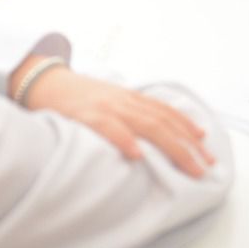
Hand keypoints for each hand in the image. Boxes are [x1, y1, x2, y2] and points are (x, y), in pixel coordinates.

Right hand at [22, 65, 215, 177]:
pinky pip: (109, 128)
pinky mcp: (87, 116)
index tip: (204, 143)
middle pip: (164, 123)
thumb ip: (127, 111)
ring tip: (188, 166)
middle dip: (188, 146)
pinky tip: (138, 155)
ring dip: (172, 147)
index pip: (165, 111)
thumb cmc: (74, 96)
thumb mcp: (106, 98)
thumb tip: (148, 132)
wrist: (43, 81)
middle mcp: (123, 101)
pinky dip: (125, 140)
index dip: (186, 127)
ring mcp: (107, 108)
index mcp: (128, 97)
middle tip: (206, 166)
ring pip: (147, 126)